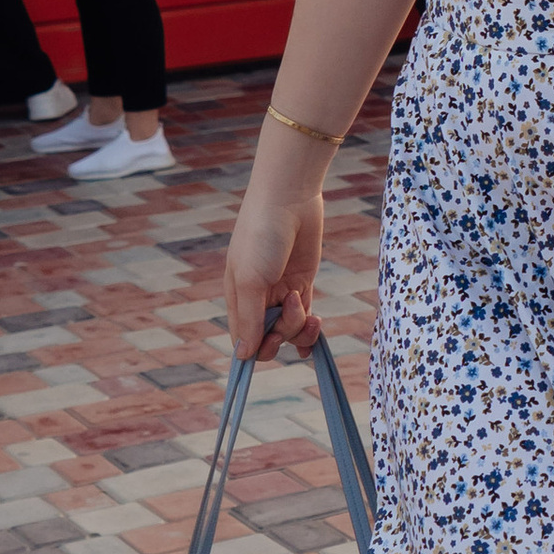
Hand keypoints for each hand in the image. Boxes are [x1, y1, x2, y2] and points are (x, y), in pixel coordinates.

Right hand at [227, 165, 325, 362]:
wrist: (288, 198)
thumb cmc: (261, 235)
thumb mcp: (251, 280)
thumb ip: (249, 319)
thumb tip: (243, 355)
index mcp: (238, 297)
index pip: (244, 339)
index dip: (257, 348)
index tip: (271, 342)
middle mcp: (258, 298)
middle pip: (270, 336)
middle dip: (283, 331)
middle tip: (291, 305)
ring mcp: (281, 290)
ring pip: (291, 329)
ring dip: (300, 325)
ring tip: (302, 299)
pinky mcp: (303, 282)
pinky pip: (306, 316)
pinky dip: (310, 330)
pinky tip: (315, 336)